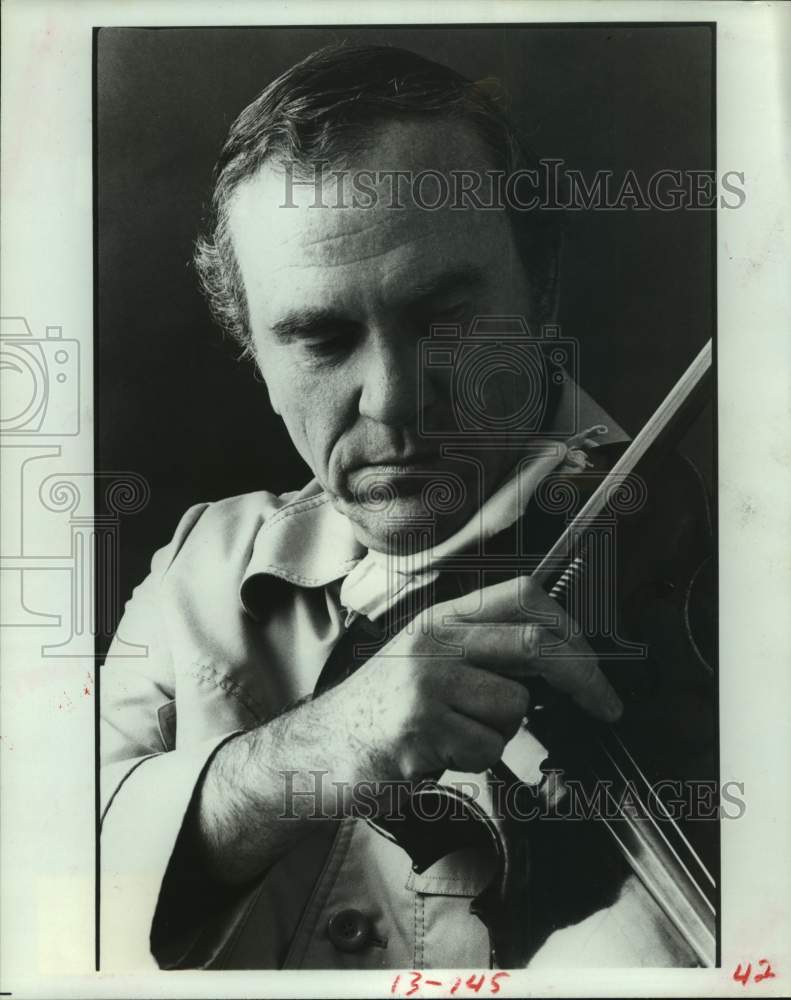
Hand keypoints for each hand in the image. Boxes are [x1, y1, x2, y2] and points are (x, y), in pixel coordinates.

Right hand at [321, 574, 622, 783]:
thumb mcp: (427, 659)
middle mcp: (434, 641)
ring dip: (500, 731)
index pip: (522, 595)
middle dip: (585, 678)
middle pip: (534, 644)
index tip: (592, 659)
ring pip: (514, 707)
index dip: (568, 624)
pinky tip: (438, 752)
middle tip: (607, 706)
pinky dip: (474, 760)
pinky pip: (487, 749)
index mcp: (441, 619)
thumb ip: (482, 650)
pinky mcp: (420, 728)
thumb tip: (559, 657)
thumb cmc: (382, 707)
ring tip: (456, 732)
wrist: (322, 745)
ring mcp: (425, 683)